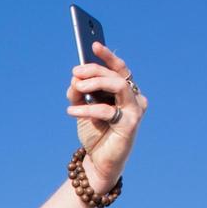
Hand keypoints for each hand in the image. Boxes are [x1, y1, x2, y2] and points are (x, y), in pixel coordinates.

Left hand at [66, 41, 146, 190]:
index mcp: (125, 92)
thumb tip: (74, 78)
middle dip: (94, 71)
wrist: (98, 162)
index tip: (93, 45)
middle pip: (116, 75)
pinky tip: (71, 111)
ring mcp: (135, 111)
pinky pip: (108, 110)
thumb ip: (79, 93)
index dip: (108, 56)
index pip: (119, 69)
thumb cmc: (95, 133)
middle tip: (75, 73)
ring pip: (119, 85)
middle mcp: (134, 98)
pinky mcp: (130, 125)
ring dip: (96, 83)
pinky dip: (88, 108)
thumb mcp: (82, 109)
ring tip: (76, 88)